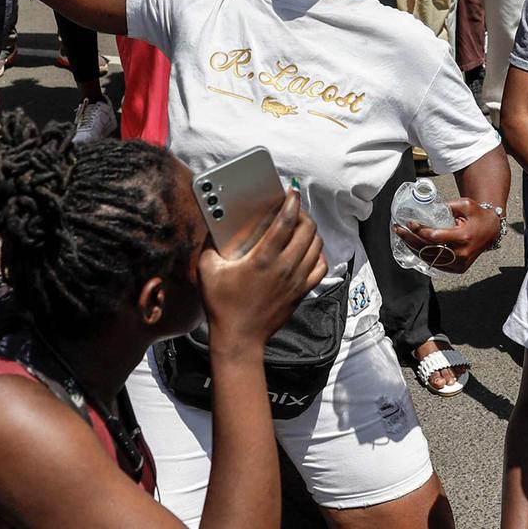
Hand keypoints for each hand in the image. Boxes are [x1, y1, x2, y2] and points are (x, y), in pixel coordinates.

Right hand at [199, 189, 327, 347]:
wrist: (239, 338)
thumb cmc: (221, 304)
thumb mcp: (207, 270)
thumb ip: (210, 243)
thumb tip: (214, 223)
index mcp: (264, 259)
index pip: (287, 221)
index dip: (292, 201)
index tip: (292, 190)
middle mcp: (286, 267)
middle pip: (308, 230)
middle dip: (302, 213)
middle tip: (292, 208)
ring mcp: (297, 280)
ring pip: (317, 246)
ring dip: (311, 231)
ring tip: (299, 225)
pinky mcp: (302, 291)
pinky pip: (320, 266)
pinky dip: (318, 253)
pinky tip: (307, 249)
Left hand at [394, 196, 500, 273]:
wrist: (491, 231)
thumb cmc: (477, 216)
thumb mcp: (465, 204)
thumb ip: (447, 205)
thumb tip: (426, 206)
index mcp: (463, 237)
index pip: (435, 237)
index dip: (420, 231)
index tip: (409, 223)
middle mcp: (461, 253)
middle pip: (429, 249)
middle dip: (411, 239)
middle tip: (398, 229)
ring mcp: (459, 263)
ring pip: (430, 258)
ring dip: (413, 248)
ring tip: (402, 237)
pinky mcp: (457, 268)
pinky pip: (435, 263)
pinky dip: (423, 255)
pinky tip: (413, 246)